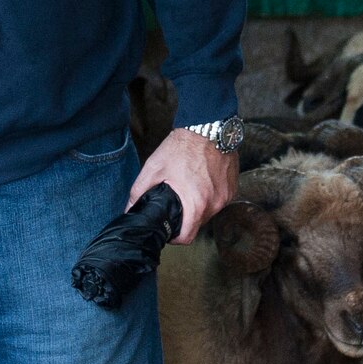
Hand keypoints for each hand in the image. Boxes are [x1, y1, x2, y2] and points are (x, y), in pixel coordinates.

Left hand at [127, 128, 238, 244]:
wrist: (208, 126)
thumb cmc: (183, 146)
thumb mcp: (154, 167)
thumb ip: (139, 191)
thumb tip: (130, 208)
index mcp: (196, 203)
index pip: (187, 237)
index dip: (175, 237)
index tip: (169, 230)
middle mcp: (215, 203)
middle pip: (198, 223)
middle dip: (186, 217)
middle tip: (176, 201)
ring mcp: (226, 195)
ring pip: (209, 211)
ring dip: (198, 205)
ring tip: (188, 187)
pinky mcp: (232, 187)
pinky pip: (219, 199)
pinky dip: (209, 195)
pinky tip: (200, 181)